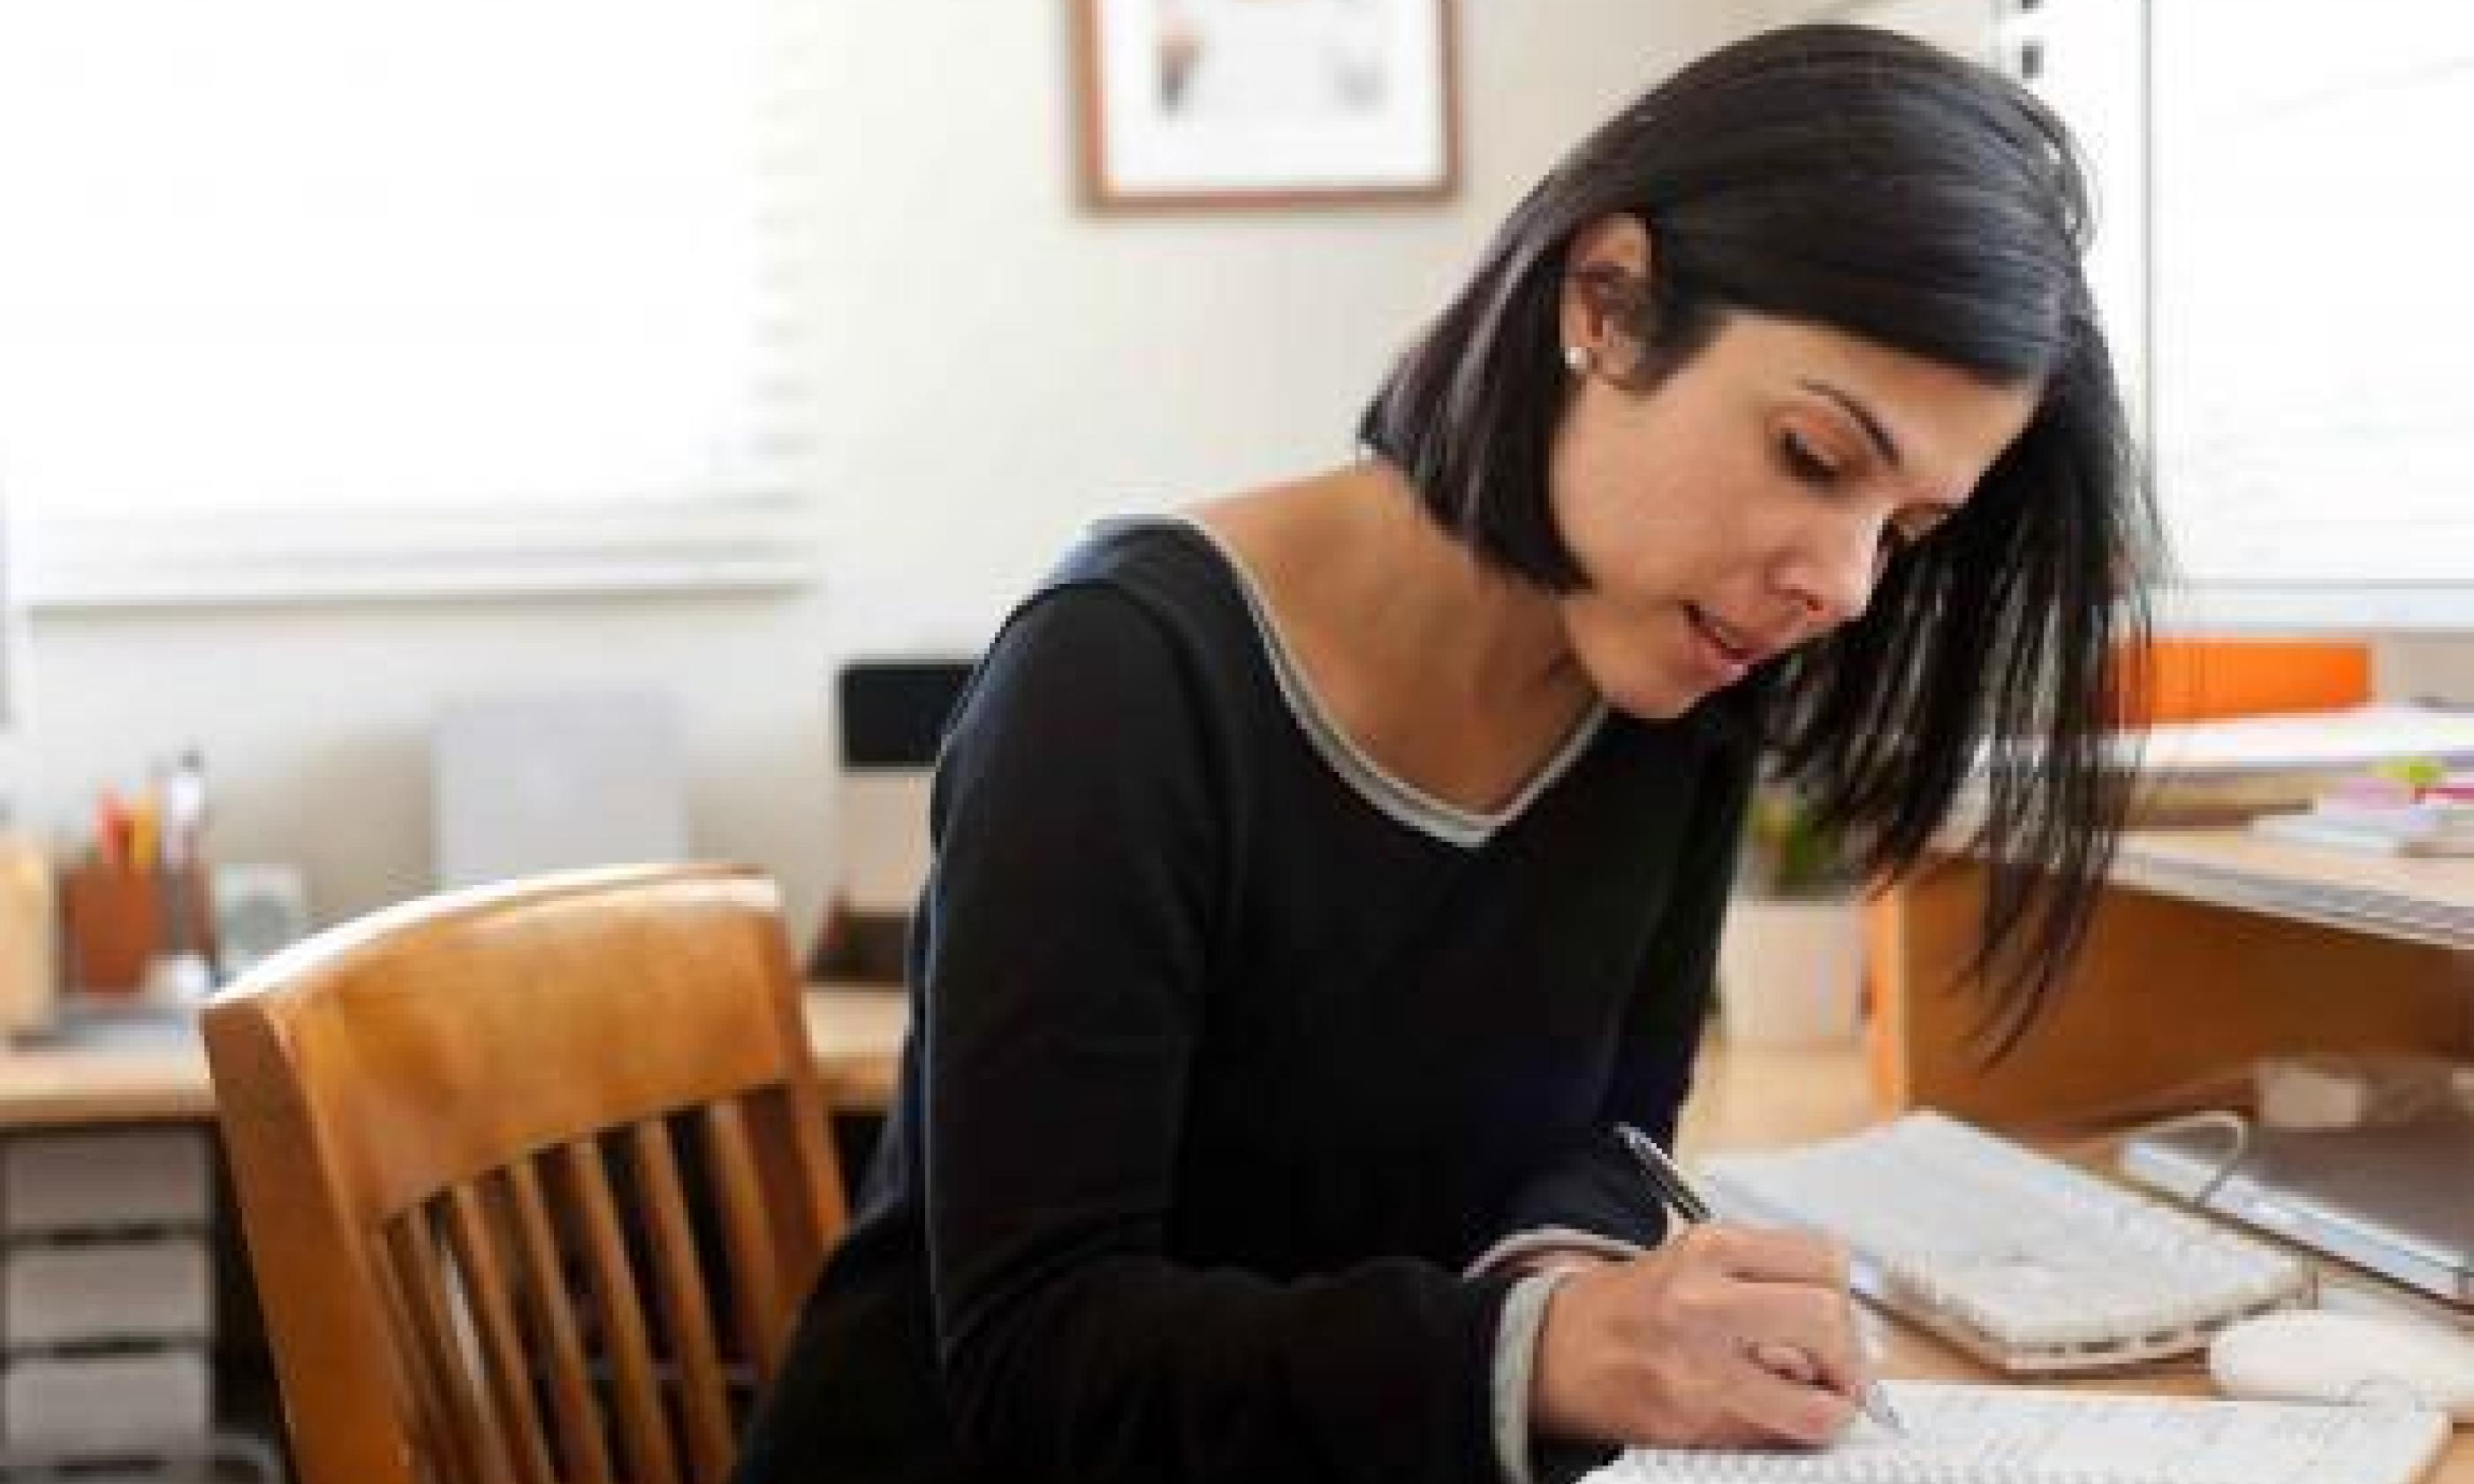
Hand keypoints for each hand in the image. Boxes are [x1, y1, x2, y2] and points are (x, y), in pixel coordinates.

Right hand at [1529, 1223, 1866, 1448]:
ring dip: (1827, 1411)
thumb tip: (1841, 1331)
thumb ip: (1761, 1281)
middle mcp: (1702, 1299)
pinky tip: (1761, 1415)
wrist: (1551, 1350)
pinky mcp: (1686, 1422)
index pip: (1824, 1260)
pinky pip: (1769, 1437)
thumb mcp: (1693, 1263)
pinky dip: (1781, 1432)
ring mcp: (1694, 1366)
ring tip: (1812, 1405)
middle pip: (1826, 1319)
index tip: (1839, 1324)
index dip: (1844, 1299)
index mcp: (1709, 1248)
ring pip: (1813, 1402)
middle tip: (1840, 1376)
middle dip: (1848, 1358)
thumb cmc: (1630, 1308)